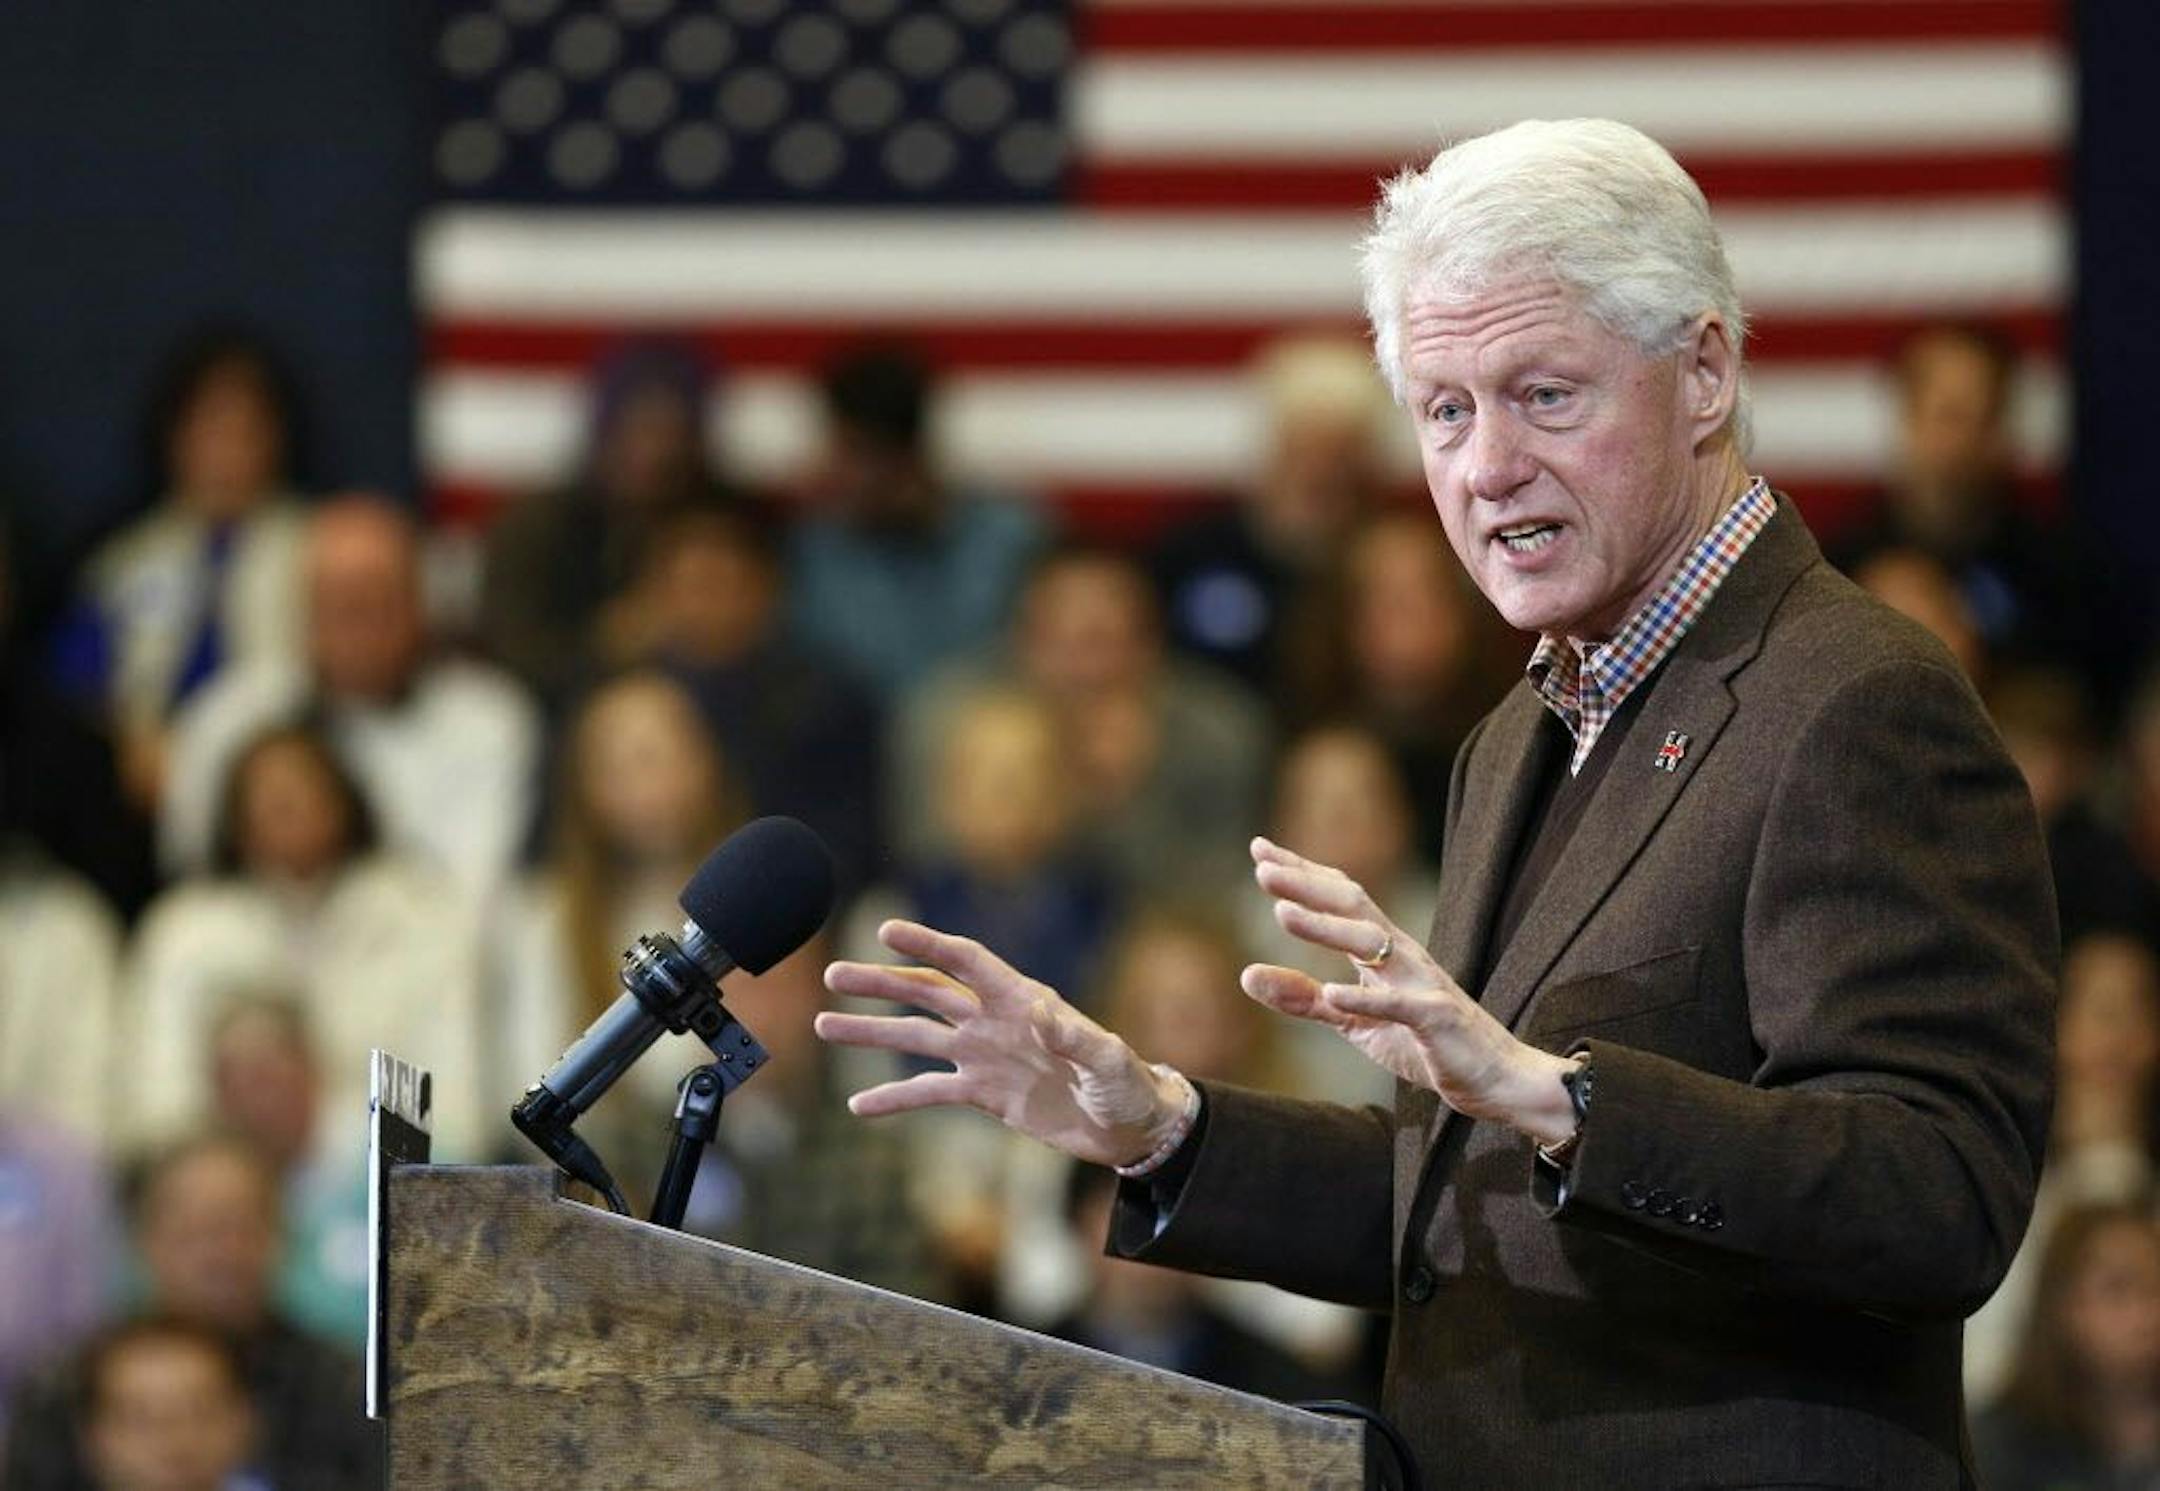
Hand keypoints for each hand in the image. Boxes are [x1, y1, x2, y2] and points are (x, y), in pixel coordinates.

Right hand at [816, 919, 1187, 1167]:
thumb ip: (1076, 1037)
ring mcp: (985, 1055)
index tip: (886, 930)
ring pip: (917, 1039)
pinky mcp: (984, 1093)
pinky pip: (930, 1093)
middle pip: (927, 993)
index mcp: (1023, 1000)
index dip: (928, 945)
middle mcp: (995, 1021)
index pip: (966, 963)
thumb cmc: (1128, 1085)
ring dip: (872, 1032)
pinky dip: (895, 1099)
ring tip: (826, 1025)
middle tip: (832, 975)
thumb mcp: (1108, 1060)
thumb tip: (1041, 1013)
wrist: (1130, 1127)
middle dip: (881, 983)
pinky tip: (858, 1106)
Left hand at [1244, 837, 1575, 1143]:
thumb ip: (1303, 998)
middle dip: (1307, 885)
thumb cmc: (1424, 1044)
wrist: (1496, 1079)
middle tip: (1262, 868)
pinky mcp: (1437, 1020)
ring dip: (1327, 929)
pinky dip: (1367, 999)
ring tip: (1283, 914)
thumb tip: (1244, 974)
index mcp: (1383, 951)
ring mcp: (1422, 984)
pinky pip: (1400, 1005)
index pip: (1339, 899)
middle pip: (1352, 907)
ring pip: (1373, 945)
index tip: (1260, 849)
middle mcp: (1403, 955)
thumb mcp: (1352, 1022)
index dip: (1302, 873)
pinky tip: (1334, 994)